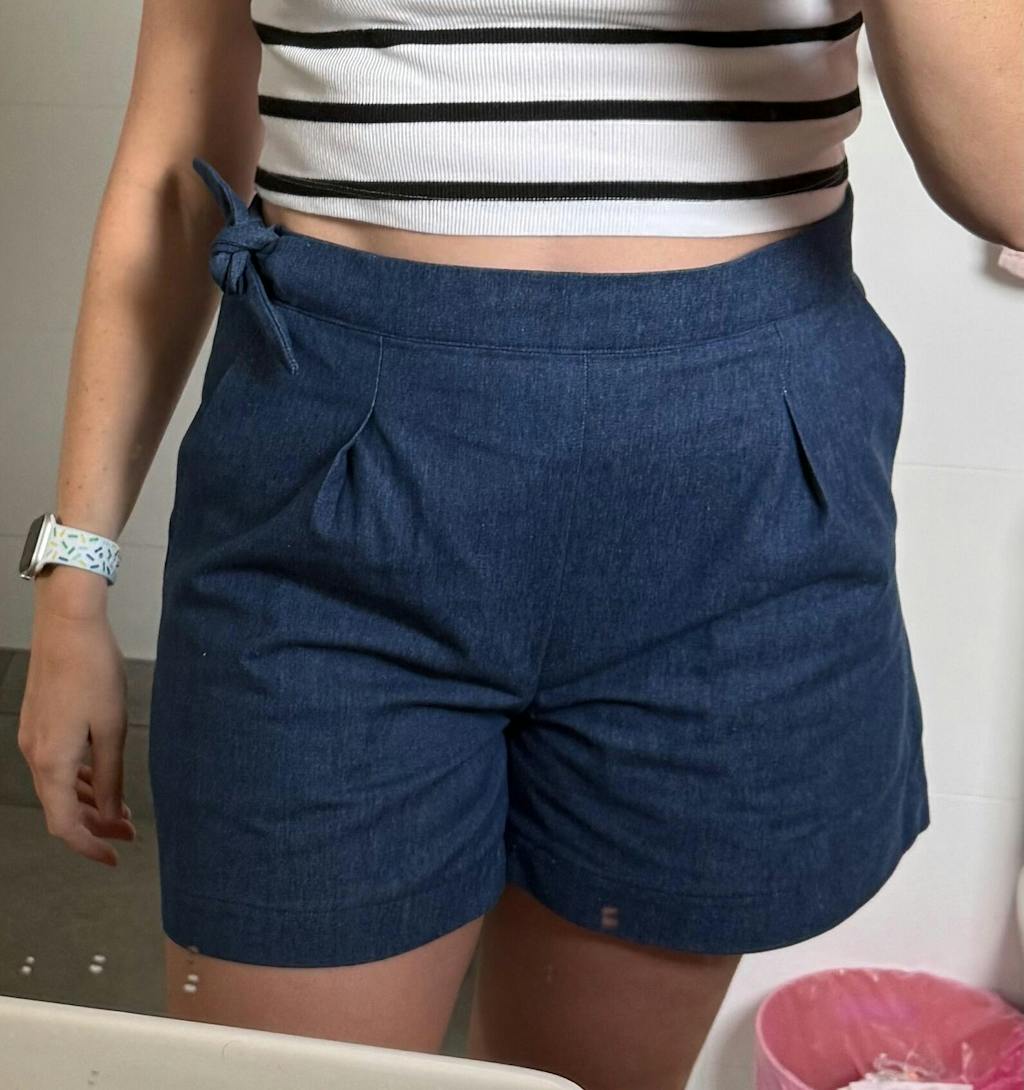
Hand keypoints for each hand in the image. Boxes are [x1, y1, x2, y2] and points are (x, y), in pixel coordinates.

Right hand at [17, 604, 136, 866]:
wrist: (68, 626)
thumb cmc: (93, 672)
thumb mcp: (112, 728)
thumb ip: (110, 775)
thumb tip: (111, 813)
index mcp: (50, 762)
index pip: (64, 825)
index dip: (89, 846)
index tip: (115, 856)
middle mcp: (34, 755)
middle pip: (61, 809)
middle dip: (95, 825)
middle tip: (129, 832)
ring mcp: (34, 739)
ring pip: (59, 787)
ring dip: (89, 802)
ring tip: (122, 810)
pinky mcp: (39, 724)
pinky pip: (57, 765)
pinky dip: (79, 779)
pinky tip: (102, 778)